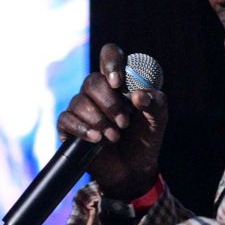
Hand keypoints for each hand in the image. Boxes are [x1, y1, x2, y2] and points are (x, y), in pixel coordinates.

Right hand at [57, 43, 167, 199]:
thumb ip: (156, 103)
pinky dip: (82, 129)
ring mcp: (82, 108)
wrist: (133, 169)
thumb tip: (140, 94)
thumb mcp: (158, 120)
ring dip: (99, 120)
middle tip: (124, 123)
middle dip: (110, 104)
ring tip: (114, 137)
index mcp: (120, 81)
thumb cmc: (145, 138)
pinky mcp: (70, 127)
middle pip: (92, 81)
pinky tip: (96, 139)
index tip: (118, 82)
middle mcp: (98, 91)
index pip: (110, 55)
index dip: (111, 63)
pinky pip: (66, 119)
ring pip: (80, 102)